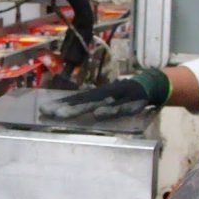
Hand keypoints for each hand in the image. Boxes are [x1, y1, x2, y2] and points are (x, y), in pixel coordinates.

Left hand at [39, 69, 170, 120]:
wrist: (154, 83)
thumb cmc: (127, 94)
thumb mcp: (109, 99)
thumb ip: (94, 103)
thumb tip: (72, 108)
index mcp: (100, 93)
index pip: (77, 99)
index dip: (61, 104)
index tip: (44, 109)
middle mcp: (107, 93)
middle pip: (83, 101)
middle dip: (66, 108)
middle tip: (48, 113)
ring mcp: (119, 97)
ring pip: (99, 104)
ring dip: (80, 109)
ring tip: (63, 115)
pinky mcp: (133, 102)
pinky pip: (121, 109)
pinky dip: (110, 111)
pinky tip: (99, 115)